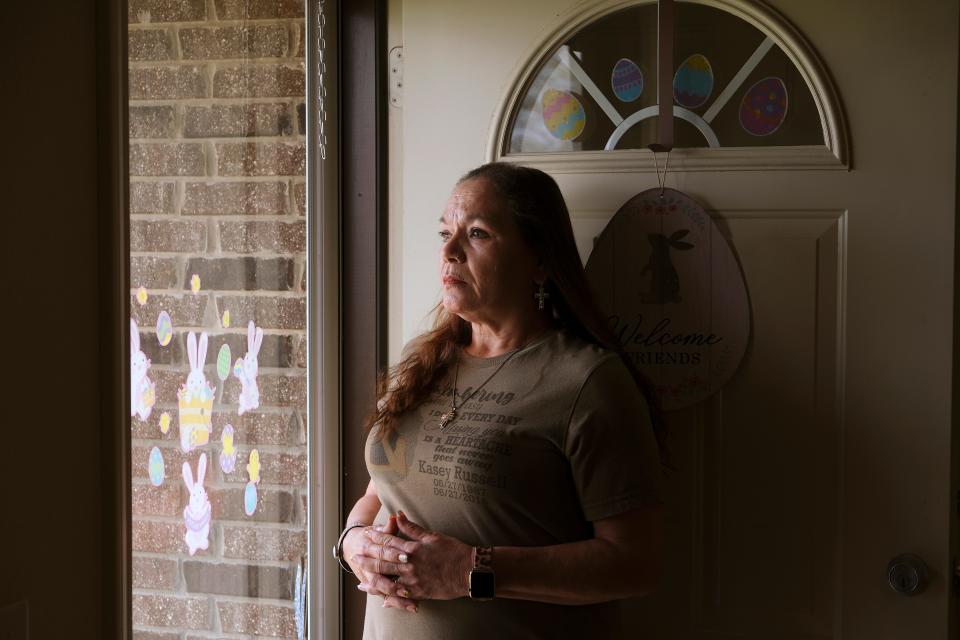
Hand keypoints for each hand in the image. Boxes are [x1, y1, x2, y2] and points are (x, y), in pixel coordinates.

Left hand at [353, 511, 473, 602]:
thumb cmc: (453, 551)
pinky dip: (388, 596)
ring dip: (373, 577)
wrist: (468, 571)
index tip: (366, 535)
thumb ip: (413, 528)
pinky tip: (379, 597)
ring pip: (387, 579)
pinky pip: (399, 595)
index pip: (389, 541)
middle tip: (356, 555)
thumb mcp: (433, 536)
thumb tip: (398, 515)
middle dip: (368, 557)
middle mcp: (410, 564)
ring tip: (361, 576)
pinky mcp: (418, 592)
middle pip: (383, 560)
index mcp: (413, 548)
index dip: (376, 538)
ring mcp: (413, 580)